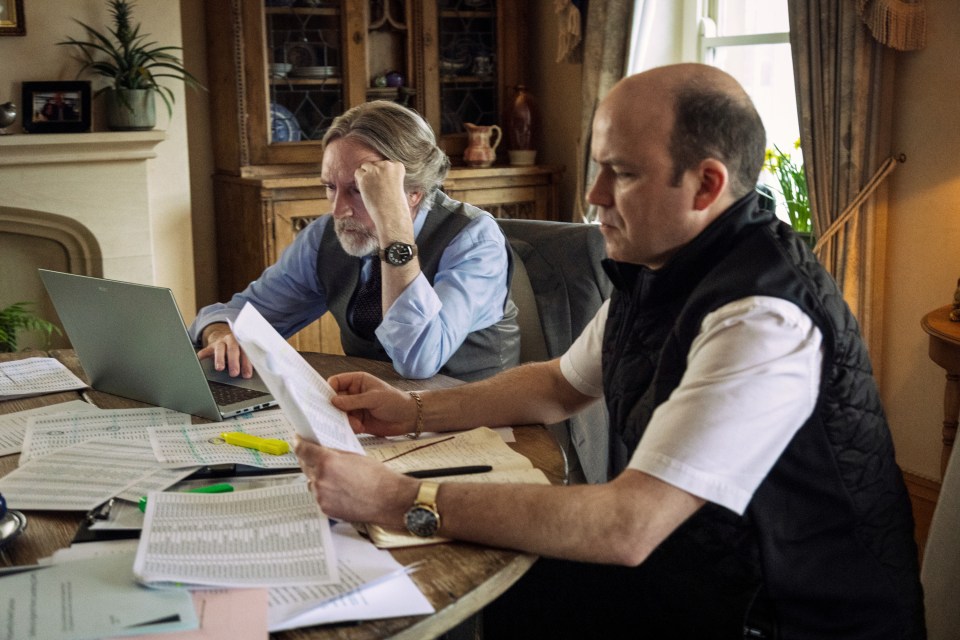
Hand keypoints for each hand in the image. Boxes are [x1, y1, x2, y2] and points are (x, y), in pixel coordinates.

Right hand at [196, 322, 253, 377]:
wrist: (223, 336)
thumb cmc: (237, 348)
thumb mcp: (244, 351)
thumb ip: (248, 360)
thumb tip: (255, 371)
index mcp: (242, 342)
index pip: (246, 352)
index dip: (247, 363)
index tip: (247, 374)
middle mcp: (231, 340)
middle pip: (233, 349)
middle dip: (234, 362)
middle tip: (234, 373)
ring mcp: (220, 342)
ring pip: (220, 349)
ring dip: (220, 359)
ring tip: (219, 368)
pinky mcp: (210, 346)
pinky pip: (205, 350)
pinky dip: (202, 355)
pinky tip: (200, 359)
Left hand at [296, 437, 416, 525]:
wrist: (388, 499)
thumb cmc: (377, 477)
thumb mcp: (354, 455)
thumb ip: (334, 453)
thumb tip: (322, 450)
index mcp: (327, 462)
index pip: (302, 450)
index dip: (299, 443)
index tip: (298, 441)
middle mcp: (321, 479)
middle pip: (304, 466)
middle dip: (310, 460)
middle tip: (318, 458)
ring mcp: (322, 495)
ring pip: (311, 482)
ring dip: (318, 478)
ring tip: (335, 477)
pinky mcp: (325, 508)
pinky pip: (319, 496)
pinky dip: (325, 492)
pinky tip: (339, 490)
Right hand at [328, 371, 418, 436]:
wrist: (409, 417)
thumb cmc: (395, 401)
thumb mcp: (374, 398)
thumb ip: (353, 400)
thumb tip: (333, 401)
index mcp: (357, 381)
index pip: (336, 382)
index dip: (328, 389)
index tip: (324, 399)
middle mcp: (353, 394)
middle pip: (334, 399)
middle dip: (333, 408)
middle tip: (330, 415)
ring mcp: (355, 408)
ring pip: (339, 414)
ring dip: (344, 419)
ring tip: (355, 423)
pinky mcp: (358, 422)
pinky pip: (347, 424)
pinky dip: (349, 427)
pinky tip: (359, 428)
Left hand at [354, 159, 414, 240]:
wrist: (392, 215)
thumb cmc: (396, 205)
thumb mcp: (397, 185)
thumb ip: (388, 176)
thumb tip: (374, 170)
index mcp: (398, 166)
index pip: (387, 164)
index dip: (385, 175)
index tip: (387, 186)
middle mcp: (387, 165)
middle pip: (376, 164)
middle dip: (375, 174)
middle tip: (378, 189)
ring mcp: (375, 170)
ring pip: (366, 167)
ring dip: (366, 176)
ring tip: (372, 190)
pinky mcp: (364, 177)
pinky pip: (358, 173)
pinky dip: (360, 181)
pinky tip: (366, 191)